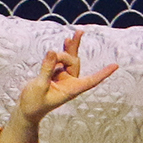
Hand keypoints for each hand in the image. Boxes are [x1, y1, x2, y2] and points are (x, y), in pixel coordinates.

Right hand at [2, 29, 117, 142]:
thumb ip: (47, 69)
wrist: (27, 109)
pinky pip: (61, 59)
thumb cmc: (34, 103)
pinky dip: (63, 50)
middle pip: (75, 63)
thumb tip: (52, 51)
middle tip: (58, 50)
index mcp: (70, 90)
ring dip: (72, 47)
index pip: (91, 81)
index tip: (115, 66)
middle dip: (68, 53)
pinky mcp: (55, 73)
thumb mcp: (39, 86)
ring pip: (70, 59)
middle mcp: (69, 83)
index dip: (103, 73)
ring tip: (78, 33)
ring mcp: (63, 77)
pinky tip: (67, 40)